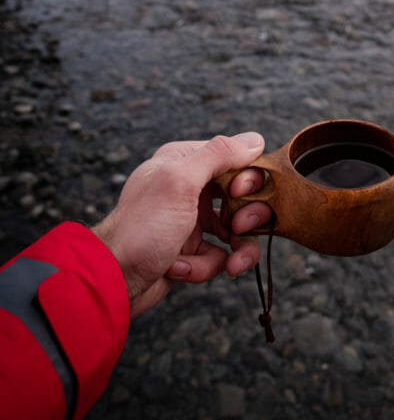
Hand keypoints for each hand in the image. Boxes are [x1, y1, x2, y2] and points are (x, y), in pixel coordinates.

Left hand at [93, 133, 272, 317]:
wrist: (112, 280)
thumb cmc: (141, 228)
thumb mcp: (180, 182)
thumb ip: (218, 155)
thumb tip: (254, 140)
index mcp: (185, 162)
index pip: (236, 159)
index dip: (246, 177)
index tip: (238, 194)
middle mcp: (190, 188)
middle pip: (243, 196)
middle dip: (246, 217)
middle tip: (236, 228)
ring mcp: (191, 219)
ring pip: (237, 230)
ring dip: (236, 250)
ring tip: (230, 266)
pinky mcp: (191, 249)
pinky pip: (219, 255)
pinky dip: (206, 266)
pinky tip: (181, 269)